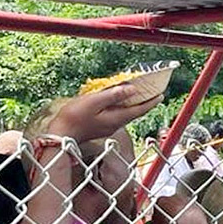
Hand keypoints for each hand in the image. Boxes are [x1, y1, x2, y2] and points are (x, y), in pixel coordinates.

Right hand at [47, 86, 165, 143]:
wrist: (61, 134)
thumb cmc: (74, 117)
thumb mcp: (94, 102)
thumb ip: (113, 95)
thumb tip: (132, 89)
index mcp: (116, 118)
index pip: (139, 110)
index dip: (151, 102)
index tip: (161, 95)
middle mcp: (116, 124)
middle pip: (135, 112)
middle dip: (145, 102)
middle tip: (153, 92)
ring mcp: (109, 127)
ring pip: (126, 114)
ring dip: (134, 104)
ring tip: (140, 94)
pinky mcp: (102, 126)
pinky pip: (117, 115)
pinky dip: (122, 106)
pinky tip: (120, 100)